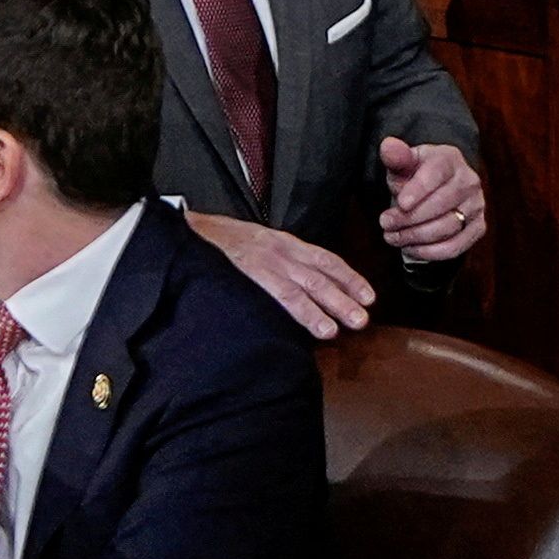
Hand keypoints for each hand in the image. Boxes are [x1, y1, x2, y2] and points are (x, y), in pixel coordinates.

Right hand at [184, 210, 374, 337]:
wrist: (190, 231)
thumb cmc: (221, 244)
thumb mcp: (256, 246)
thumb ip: (278, 264)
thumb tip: (301, 289)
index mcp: (284, 243)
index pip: (325, 259)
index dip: (349, 277)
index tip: (368, 295)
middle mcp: (282, 250)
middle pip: (322, 275)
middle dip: (346, 296)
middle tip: (364, 318)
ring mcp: (270, 262)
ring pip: (310, 286)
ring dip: (332, 307)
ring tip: (349, 326)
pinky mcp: (255, 274)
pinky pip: (286, 295)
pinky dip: (306, 312)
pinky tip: (321, 327)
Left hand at [374, 132, 488, 263]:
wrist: (438, 188)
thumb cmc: (417, 175)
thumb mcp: (404, 162)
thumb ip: (396, 156)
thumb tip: (388, 146)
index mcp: (450, 158)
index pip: (436, 173)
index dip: (418, 189)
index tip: (401, 203)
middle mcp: (469, 181)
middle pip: (441, 204)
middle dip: (409, 218)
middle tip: (385, 223)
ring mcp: (476, 205)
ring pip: (447, 227)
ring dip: (416, 237)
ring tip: (393, 237)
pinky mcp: (478, 228)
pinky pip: (455, 247)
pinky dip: (430, 252)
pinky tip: (410, 249)